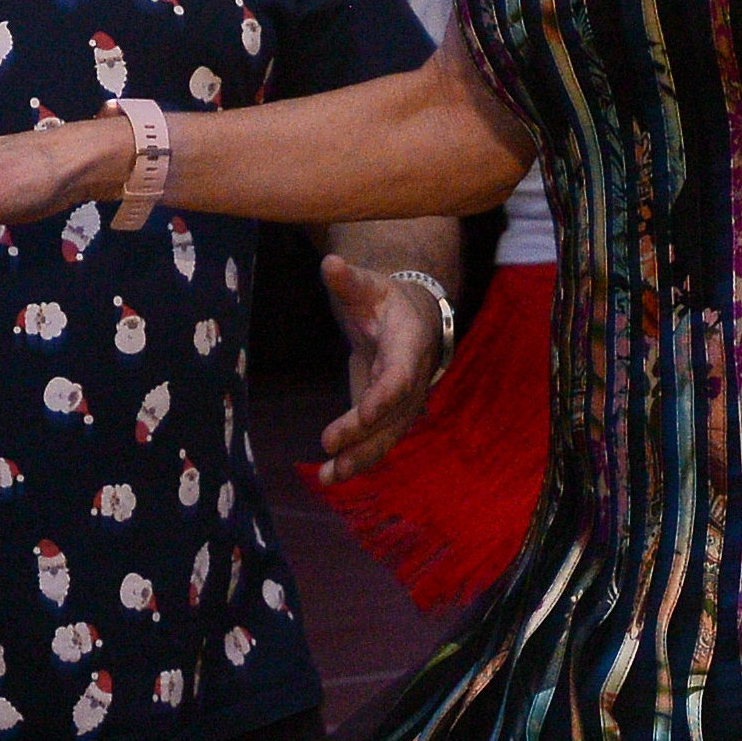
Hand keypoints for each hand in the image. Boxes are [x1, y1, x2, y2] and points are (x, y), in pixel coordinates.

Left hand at [316, 255, 449, 469]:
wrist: (414, 321)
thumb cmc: (385, 301)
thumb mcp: (368, 287)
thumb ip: (349, 281)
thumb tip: (331, 263)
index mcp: (409, 345)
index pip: (399, 375)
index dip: (383, 396)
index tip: (362, 414)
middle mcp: (413, 380)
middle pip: (391, 414)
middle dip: (363, 433)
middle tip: (330, 445)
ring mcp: (404, 404)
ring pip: (385, 437)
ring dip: (358, 458)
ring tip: (328, 476)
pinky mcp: (390, 418)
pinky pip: (376, 444)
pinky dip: (355, 461)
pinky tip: (328, 477)